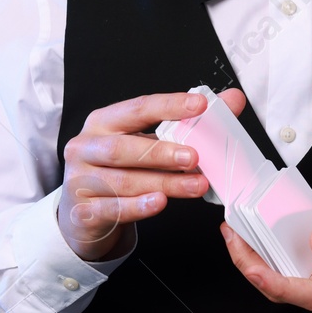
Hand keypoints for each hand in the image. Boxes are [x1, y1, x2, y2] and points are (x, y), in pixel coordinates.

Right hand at [58, 87, 247, 260]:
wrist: (84, 212)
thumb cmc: (120, 169)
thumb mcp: (147, 141)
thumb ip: (187, 122)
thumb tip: (231, 100)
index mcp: (103, 122)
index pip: (137, 108)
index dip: (169, 106)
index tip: (200, 105)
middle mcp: (87, 147)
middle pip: (122, 147)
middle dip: (161, 152)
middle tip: (194, 157)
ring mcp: (81, 180)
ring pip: (123, 181)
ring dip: (163, 183)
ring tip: (195, 185)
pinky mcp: (83, 211)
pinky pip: (113, 209)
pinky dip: (138, 206)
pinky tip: (160, 203)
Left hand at [220, 178, 311, 309]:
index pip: (310, 295)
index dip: (277, 286)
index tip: (252, 268)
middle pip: (287, 292)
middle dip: (253, 269)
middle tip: (231, 237)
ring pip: (285, 282)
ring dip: (255, 263)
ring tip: (235, 235)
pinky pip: (289, 269)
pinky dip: (267, 255)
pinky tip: (255, 236)